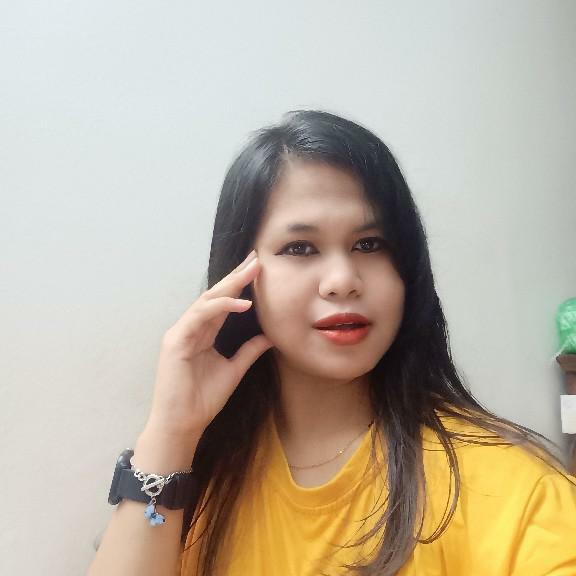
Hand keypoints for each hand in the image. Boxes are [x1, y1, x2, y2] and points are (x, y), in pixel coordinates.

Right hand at [142, 251, 272, 451]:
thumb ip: (249, 351)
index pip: (223, 303)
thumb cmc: (203, 399)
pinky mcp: (175, 341)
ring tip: (251, 271)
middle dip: (236, 276)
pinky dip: (220, 307)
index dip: (239, 285)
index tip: (257, 269)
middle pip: (215, 296)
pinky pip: (199, 316)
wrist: (183, 424)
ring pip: (207, 301)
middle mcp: (190, 328)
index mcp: (202, 333)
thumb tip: (271, 337)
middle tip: (255, 258)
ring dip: (230, 285)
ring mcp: (180, 333)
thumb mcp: (234, 370)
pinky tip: (241, 302)